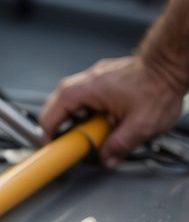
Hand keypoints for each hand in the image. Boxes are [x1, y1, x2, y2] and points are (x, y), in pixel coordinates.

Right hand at [39, 56, 184, 167]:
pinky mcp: (103, 77)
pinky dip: (90, 110)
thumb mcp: (141, 125)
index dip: (50, 138)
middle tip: (77, 145)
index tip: (54, 150)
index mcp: (81, 91)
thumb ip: (120, 146)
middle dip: (64, 129)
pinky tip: (108, 119)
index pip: (50, 118)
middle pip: (57, 110)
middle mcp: (82, 81)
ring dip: (79, 120)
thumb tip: (107, 158)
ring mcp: (92, 77)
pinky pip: (86, 96)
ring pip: (71, 102)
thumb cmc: (158, 84)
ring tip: (97, 132)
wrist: (171, 63)